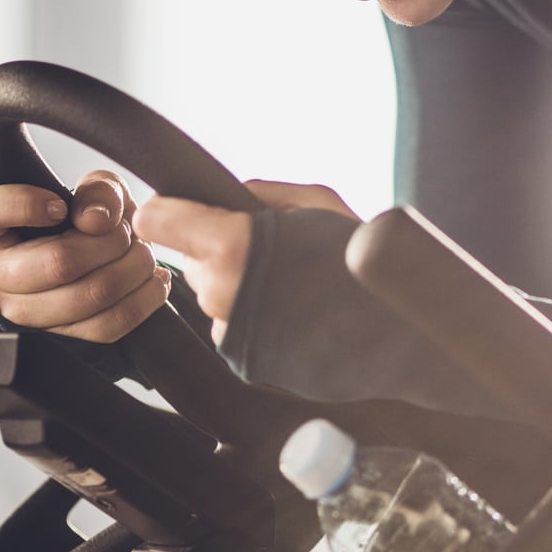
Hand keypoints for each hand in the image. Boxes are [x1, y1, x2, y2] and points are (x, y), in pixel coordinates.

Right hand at [0, 170, 168, 342]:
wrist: (103, 256)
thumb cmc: (86, 217)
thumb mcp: (92, 189)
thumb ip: (97, 190)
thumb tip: (96, 220)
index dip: (26, 203)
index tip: (60, 205)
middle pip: (59, 262)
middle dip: (111, 242)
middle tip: (127, 232)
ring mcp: (20, 314)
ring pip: (87, 297)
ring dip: (132, 269)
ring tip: (142, 253)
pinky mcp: (57, 339)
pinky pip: (106, 326)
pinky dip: (142, 298)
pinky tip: (153, 278)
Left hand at [133, 179, 360, 341]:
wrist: (395, 330)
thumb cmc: (361, 258)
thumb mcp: (316, 201)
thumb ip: (260, 192)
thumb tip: (225, 196)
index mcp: (231, 245)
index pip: (157, 220)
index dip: (170, 211)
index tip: (188, 213)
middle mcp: (220, 292)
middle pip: (189, 260)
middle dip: (216, 250)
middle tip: (268, 252)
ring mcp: (229, 330)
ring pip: (210, 293)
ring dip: (235, 284)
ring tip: (287, 285)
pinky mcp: (242, 359)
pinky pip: (229, 325)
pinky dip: (250, 316)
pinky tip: (289, 312)